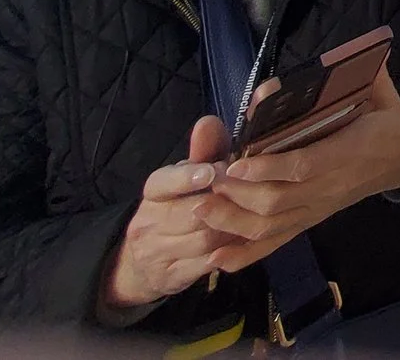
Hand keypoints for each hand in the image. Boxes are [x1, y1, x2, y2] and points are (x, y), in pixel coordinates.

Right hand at [102, 117, 238, 311]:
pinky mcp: (169, 277)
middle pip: (191, 213)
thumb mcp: (189, 176)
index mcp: (152, 193)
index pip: (161, 182)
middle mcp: (146, 223)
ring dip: (231, 227)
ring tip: (253, 215)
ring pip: (202, 239)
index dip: (186, 178)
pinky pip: (204, 264)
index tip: (210, 172)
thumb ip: (203, 150)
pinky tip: (243, 240)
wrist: (146, 260)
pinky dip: (227, 252)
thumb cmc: (179, 205)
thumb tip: (209, 122)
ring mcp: (156, 253)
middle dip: (224, 203)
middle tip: (251, 193)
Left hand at [194, 66, 399, 268]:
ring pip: (274, 225)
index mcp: (349, 151)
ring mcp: (320, 206)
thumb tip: (356, 50)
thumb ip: (367, 74)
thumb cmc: (389, 121)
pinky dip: (248, 254)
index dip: (268, 168)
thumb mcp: (382, 93)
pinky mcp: (314, 219)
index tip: (235, 162)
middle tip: (206, 182)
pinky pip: (279, 241)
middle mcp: (331, 185)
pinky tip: (219, 258)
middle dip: (238, 195)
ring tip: (202, 209)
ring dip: (234, 221)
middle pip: (280, 201)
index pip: (304, 165)